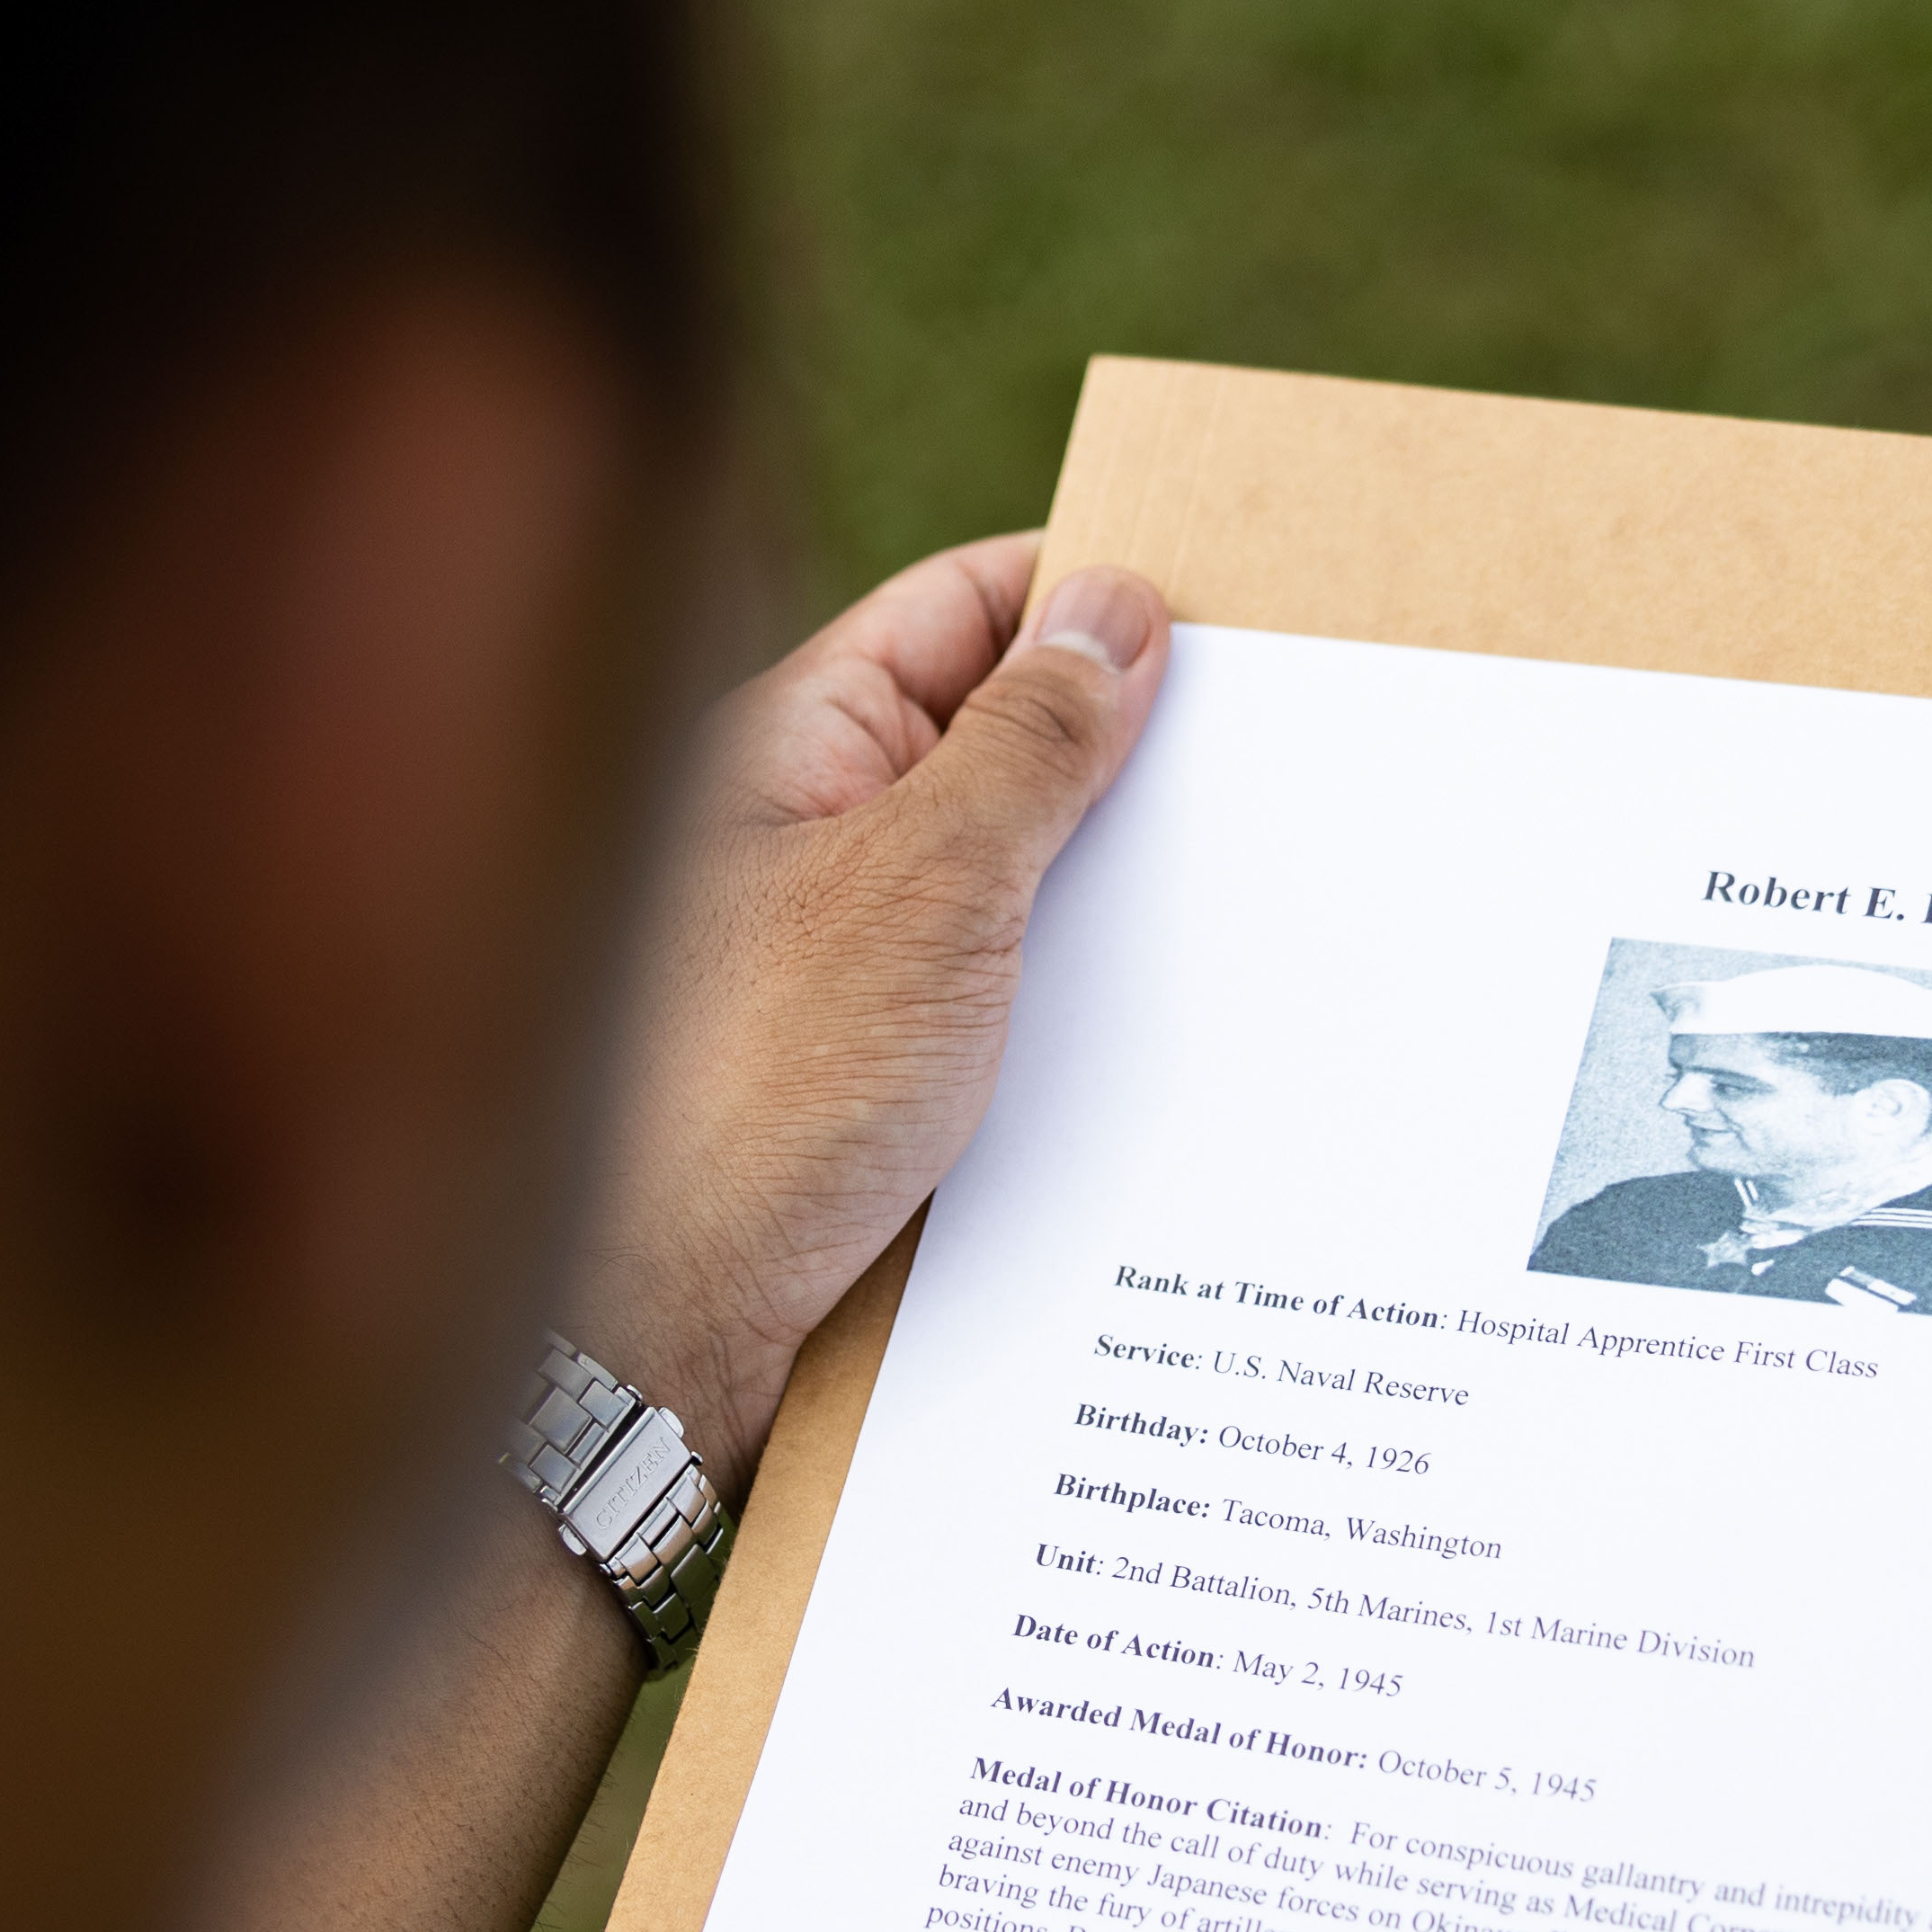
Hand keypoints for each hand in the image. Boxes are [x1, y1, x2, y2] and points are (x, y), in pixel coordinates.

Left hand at [557, 537, 1166, 1483]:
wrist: (653, 1332)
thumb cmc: (755, 1091)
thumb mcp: (926, 886)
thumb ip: (1030, 743)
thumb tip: (1113, 609)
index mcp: (790, 744)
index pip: (961, 610)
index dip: (1089, 599)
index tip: (1230, 616)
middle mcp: (801, 838)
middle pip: (995, 745)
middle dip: (1126, 756)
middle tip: (1278, 765)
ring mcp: (831, 960)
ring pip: (1006, 888)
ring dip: (1107, 897)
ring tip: (1252, 902)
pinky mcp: (857, 1076)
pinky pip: (991, 1007)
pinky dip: (1071, 1007)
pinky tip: (1165, 1036)